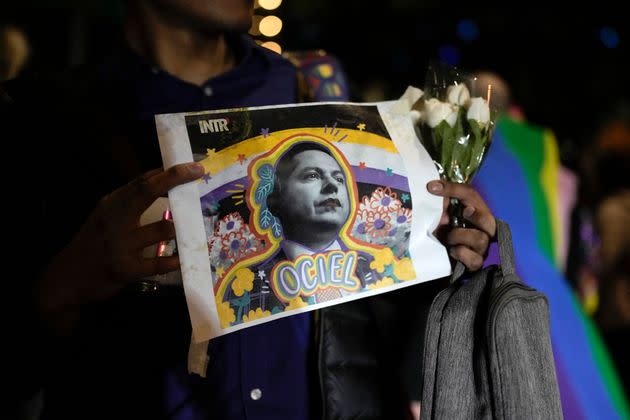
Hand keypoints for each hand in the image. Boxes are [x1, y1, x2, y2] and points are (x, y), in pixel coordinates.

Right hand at [34, 162, 204, 332]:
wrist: (65, 279)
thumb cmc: (94, 245)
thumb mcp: (106, 216)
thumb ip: (130, 201)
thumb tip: (161, 179)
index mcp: (111, 203)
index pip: (141, 181)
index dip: (168, 171)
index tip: (192, 165)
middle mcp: (114, 218)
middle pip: (147, 191)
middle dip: (174, 179)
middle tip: (198, 172)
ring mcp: (120, 244)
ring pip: (163, 229)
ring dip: (183, 229)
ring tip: (195, 230)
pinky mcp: (126, 269)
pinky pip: (160, 262)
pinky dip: (176, 261)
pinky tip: (184, 259)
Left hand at [427, 180, 495, 270]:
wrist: (438, 260)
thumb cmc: (442, 234)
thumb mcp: (440, 216)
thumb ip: (441, 204)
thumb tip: (433, 189)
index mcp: (474, 213)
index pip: (470, 195)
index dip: (453, 189)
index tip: (432, 187)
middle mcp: (482, 230)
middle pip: (489, 220)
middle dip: (476, 215)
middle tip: (464, 212)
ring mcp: (481, 248)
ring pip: (480, 239)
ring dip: (460, 236)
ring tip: (447, 237)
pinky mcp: (475, 263)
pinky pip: (474, 259)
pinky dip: (460, 253)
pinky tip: (451, 251)